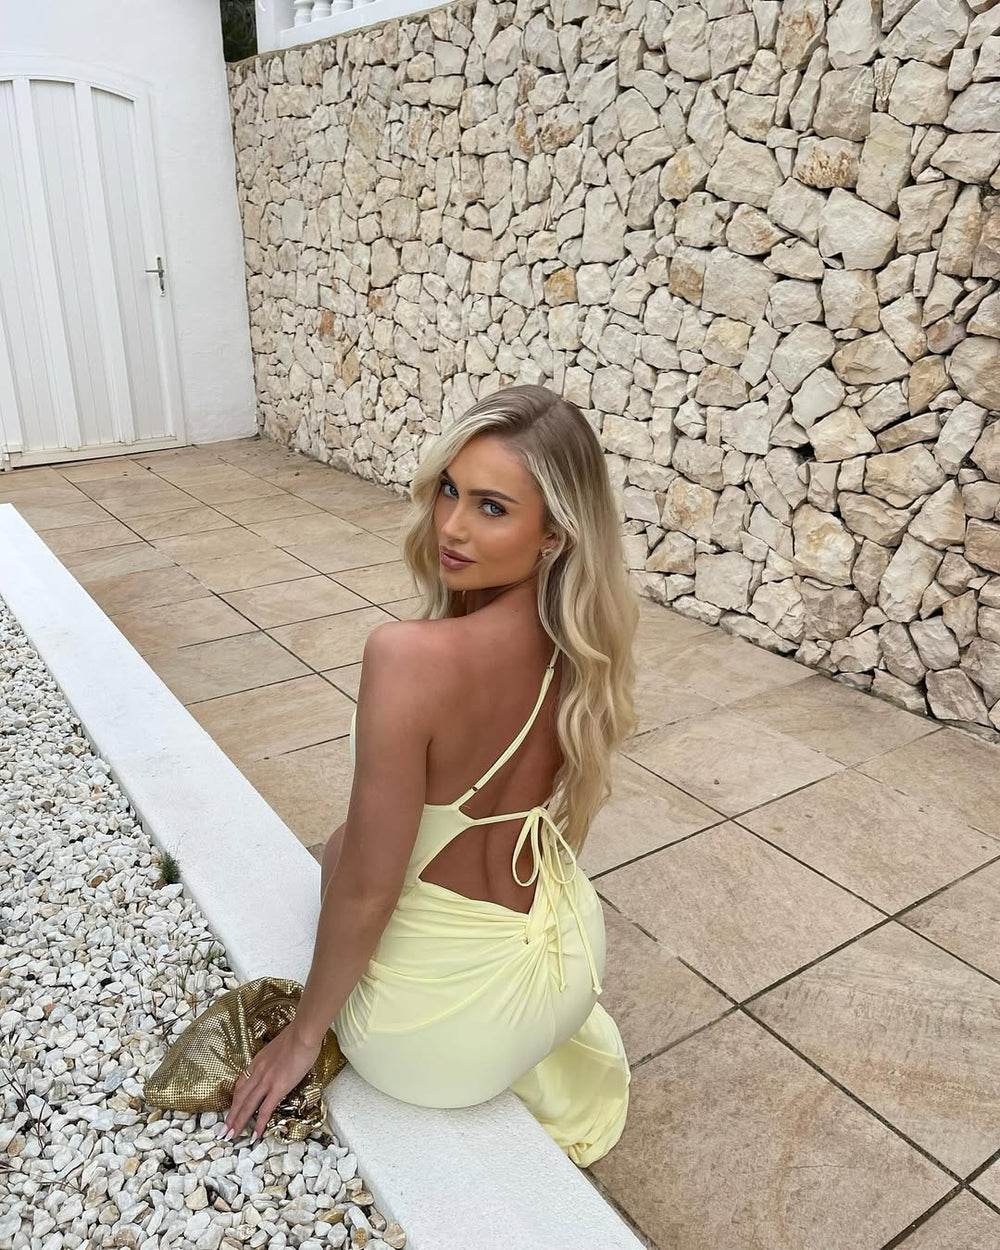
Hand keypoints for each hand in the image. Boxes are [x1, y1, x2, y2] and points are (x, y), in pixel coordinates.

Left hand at [223, 1023, 322, 1140]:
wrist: (303, 1033)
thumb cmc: (297, 1036)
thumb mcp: (278, 1047)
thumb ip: (273, 1059)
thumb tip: (278, 1065)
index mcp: (257, 1062)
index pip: (241, 1084)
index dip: (235, 1099)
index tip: (231, 1110)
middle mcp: (258, 1072)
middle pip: (240, 1097)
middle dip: (231, 1115)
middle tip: (224, 1131)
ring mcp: (267, 1080)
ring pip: (248, 1105)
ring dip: (239, 1122)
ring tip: (233, 1136)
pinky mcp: (278, 1087)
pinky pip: (265, 1109)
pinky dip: (259, 1123)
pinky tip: (256, 1134)